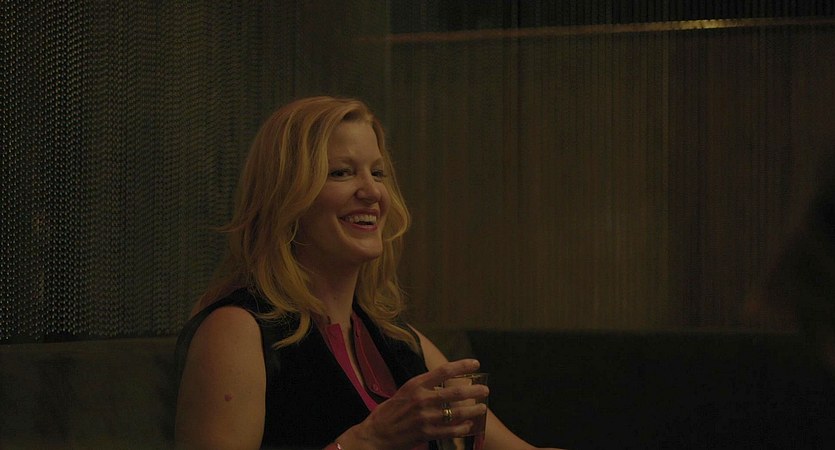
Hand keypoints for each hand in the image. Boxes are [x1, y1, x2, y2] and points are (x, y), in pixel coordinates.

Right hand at [339, 358, 488, 449]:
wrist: (376, 434)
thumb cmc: (389, 412)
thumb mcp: (404, 392)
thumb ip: (422, 388)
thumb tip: (441, 384)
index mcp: (415, 384)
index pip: (444, 371)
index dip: (462, 365)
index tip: (475, 363)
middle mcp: (421, 399)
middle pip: (455, 392)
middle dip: (474, 390)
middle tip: (485, 390)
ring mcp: (424, 417)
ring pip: (456, 412)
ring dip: (472, 410)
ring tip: (482, 408)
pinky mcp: (426, 433)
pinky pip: (450, 430)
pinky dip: (462, 428)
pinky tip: (469, 426)